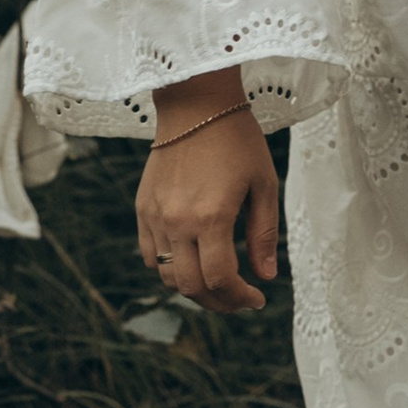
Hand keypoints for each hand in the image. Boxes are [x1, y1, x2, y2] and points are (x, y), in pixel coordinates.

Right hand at [138, 75, 278, 311]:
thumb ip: (264, 232)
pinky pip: (150, 256)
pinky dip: (170, 268)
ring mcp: (155, 218)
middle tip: (239, 300)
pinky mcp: (142, 210)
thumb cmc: (238, 141)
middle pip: (191, 286)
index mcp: (212, 216)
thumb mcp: (264, 183)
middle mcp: (177, 223)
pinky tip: (192, 260)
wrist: (197, 106)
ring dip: (193, 287)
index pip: (220, 279)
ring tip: (219, 282)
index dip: (239, 297)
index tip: (256, 300)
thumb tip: (266, 276)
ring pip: (168, 276)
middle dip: (218, 301)